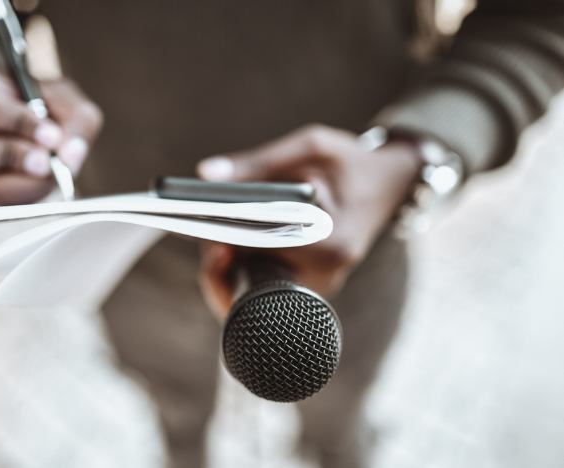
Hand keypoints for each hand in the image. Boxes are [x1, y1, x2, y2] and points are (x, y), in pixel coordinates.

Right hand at [0, 60, 102, 204]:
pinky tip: (42, 180)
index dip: (15, 122)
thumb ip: (74, 116)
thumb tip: (70, 156)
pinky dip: (24, 194)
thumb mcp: (59, 92)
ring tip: (48, 169)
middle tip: (46, 160)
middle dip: (8, 158)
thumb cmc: (31, 94)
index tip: (51, 135)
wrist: (18, 107)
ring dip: (18, 182)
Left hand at [195, 124, 421, 317]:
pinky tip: (231, 245)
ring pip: (257, 290)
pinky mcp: (310, 284)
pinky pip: (266, 285)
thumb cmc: (351, 163)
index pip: (266, 250)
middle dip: (224, 260)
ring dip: (230, 267)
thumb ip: (259, 161)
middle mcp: (327, 273)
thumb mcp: (311, 147)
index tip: (204, 232)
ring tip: (214, 237)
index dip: (229, 242)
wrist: (390, 185)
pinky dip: (245, 267)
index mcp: (332, 241)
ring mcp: (319, 284)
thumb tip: (205, 174)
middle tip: (204, 235)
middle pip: (257, 280)